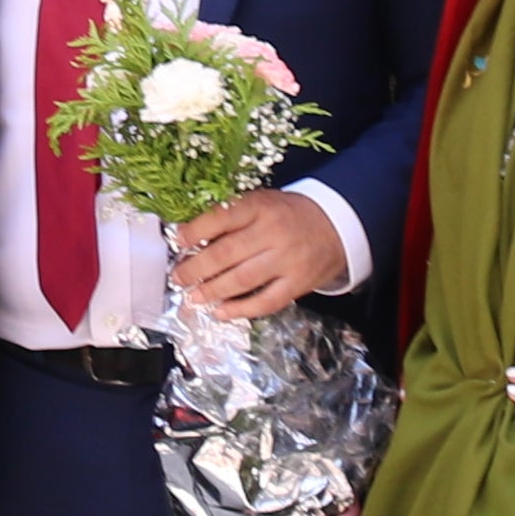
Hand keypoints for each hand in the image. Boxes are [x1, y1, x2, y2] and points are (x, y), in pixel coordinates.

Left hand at [167, 186, 344, 320]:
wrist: (336, 225)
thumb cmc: (288, 214)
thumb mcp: (262, 203)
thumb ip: (231, 217)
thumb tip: (189, 236)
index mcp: (261, 206)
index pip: (223, 217)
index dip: (197, 230)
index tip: (178, 240)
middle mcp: (273, 233)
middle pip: (227, 253)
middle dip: (197, 268)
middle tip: (179, 278)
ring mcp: (287, 260)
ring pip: (243, 279)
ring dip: (213, 291)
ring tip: (193, 297)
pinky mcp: (297, 283)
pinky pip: (266, 301)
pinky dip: (241, 310)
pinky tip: (221, 313)